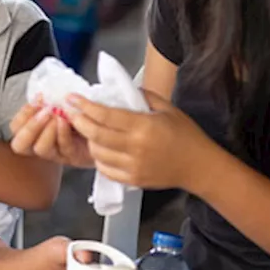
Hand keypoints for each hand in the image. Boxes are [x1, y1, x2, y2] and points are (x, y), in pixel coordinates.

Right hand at [10, 100, 93, 167]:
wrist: (107, 128)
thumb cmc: (82, 112)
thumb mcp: (63, 103)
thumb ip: (50, 101)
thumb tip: (42, 95)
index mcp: (35, 129)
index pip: (15, 127)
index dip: (22, 115)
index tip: (38, 101)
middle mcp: (41, 144)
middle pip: (19, 145)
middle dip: (29, 127)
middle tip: (43, 113)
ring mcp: (56, 153)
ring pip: (40, 149)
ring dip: (47, 130)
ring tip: (57, 116)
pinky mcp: (73, 157)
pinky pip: (63, 147)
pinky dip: (63, 133)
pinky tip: (66, 122)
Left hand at [66, 90, 218, 191]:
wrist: (199, 166)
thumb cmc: (186, 135)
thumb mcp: (168, 108)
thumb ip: (143, 96)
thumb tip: (121, 88)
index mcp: (144, 126)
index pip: (107, 115)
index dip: (86, 106)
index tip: (73, 98)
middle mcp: (136, 147)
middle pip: (96, 134)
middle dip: (79, 121)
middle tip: (70, 112)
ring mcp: (133, 166)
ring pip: (98, 153)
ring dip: (88, 140)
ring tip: (86, 129)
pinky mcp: (133, 180)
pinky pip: (106, 170)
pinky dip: (98, 158)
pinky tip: (99, 149)